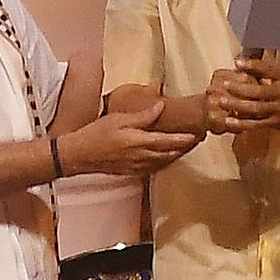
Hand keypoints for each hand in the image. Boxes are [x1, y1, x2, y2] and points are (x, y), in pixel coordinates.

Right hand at [60, 102, 197, 176]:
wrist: (80, 155)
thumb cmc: (96, 134)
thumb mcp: (119, 119)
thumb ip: (143, 116)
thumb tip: (161, 106)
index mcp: (139, 142)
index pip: (169, 141)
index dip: (185, 138)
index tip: (198, 133)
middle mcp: (142, 157)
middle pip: (171, 153)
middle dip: (185, 147)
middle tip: (198, 139)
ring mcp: (138, 167)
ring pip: (164, 162)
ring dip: (177, 155)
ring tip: (188, 147)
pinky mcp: (133, 172)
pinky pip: (155, 168)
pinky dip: (165, 162)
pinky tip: (168, 157)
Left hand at [205, 55, 279, 132]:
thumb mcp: (279, 76)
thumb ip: (260, 70)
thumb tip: (238, 62)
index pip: (268, 69)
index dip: (253, 65)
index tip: (238, 63)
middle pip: (260, 91)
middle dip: (240, 88)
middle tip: (225, 85)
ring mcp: (278, 110)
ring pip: (256, 108)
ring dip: (237, 105)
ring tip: (222, 102)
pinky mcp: (274, 123)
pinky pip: (255, 124)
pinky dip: (241, 123)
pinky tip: (229, 120)